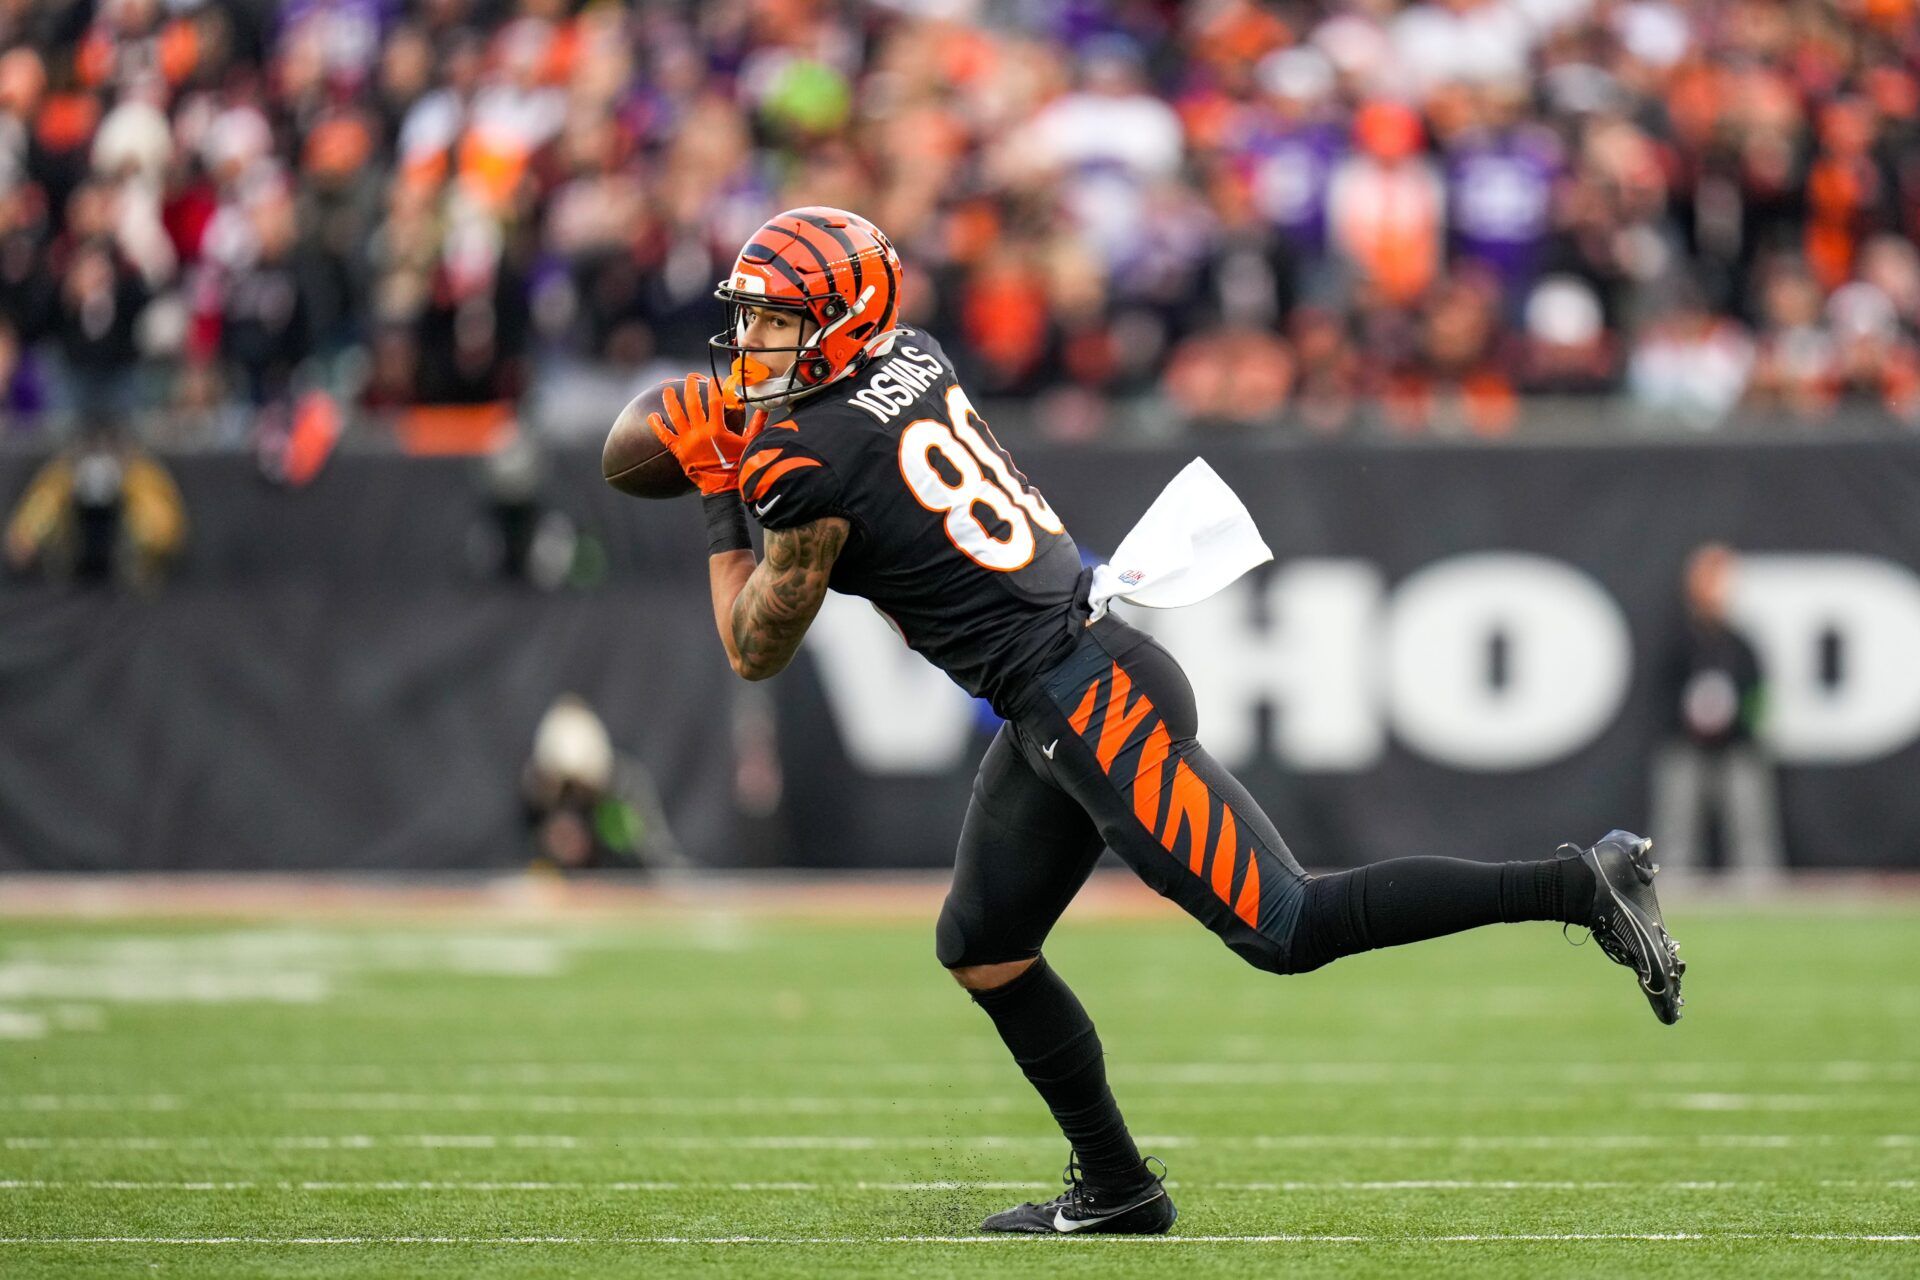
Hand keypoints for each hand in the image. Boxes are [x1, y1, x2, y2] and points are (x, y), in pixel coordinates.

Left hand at [650, 374, 751, 495]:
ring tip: (667, 390)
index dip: (714, 388)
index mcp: (717, 430)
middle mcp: (700, 432)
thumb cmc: (737, 467)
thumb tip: (765, 411)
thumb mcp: (748, 445)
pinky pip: (664, 436)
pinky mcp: (678, 451)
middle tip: (690, 378)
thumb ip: (756, 426)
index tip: (712, 379)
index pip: (715, 402)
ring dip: (671, 401)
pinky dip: (657, 426)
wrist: (721, 487)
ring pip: (676, 416)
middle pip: (693, 404)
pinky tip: (652, 416)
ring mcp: (687, 441)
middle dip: (691, 388)